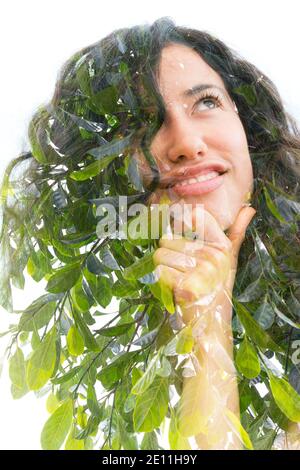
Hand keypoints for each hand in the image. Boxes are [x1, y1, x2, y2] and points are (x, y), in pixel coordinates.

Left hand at [153, 203, 255, 324]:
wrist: (211, 324)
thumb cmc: (216, 289)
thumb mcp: (228, 260)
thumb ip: (236, 233)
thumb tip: (249, 208)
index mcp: (222, 246)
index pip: (196, 216)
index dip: (180, 222)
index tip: (180, 232)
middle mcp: (213, 256)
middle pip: (167, 239)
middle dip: (168, 255)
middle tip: (182, 270)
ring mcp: (201, 272)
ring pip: (159, 254)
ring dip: (163, 268)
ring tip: (178, 279)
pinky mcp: (187, 287)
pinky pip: (158, 271)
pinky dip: (161, 280)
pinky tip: (174, 289)